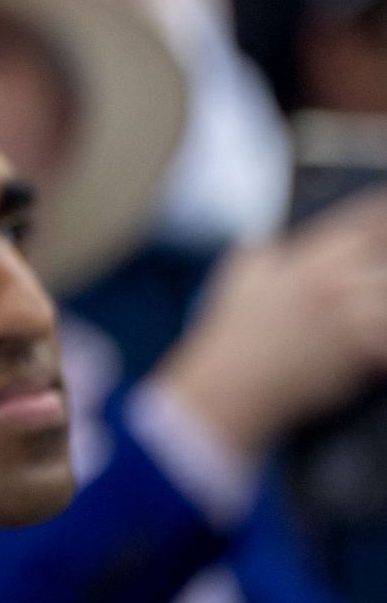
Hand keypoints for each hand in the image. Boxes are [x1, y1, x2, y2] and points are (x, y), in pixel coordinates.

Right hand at [156, 189, 386, 457]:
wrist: (230, 386)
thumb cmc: (232, 333)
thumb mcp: (239, 275)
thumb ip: (265, 249)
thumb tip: (279, 241)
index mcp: (311, 258)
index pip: (370, 222)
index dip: (385, 216)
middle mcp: (338, 281)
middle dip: (386, 266)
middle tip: (379, 277)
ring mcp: (354, 316)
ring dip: (386, 302)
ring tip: (375, 309)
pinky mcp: (366, 352)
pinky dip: (385, 338)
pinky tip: (376, 343)